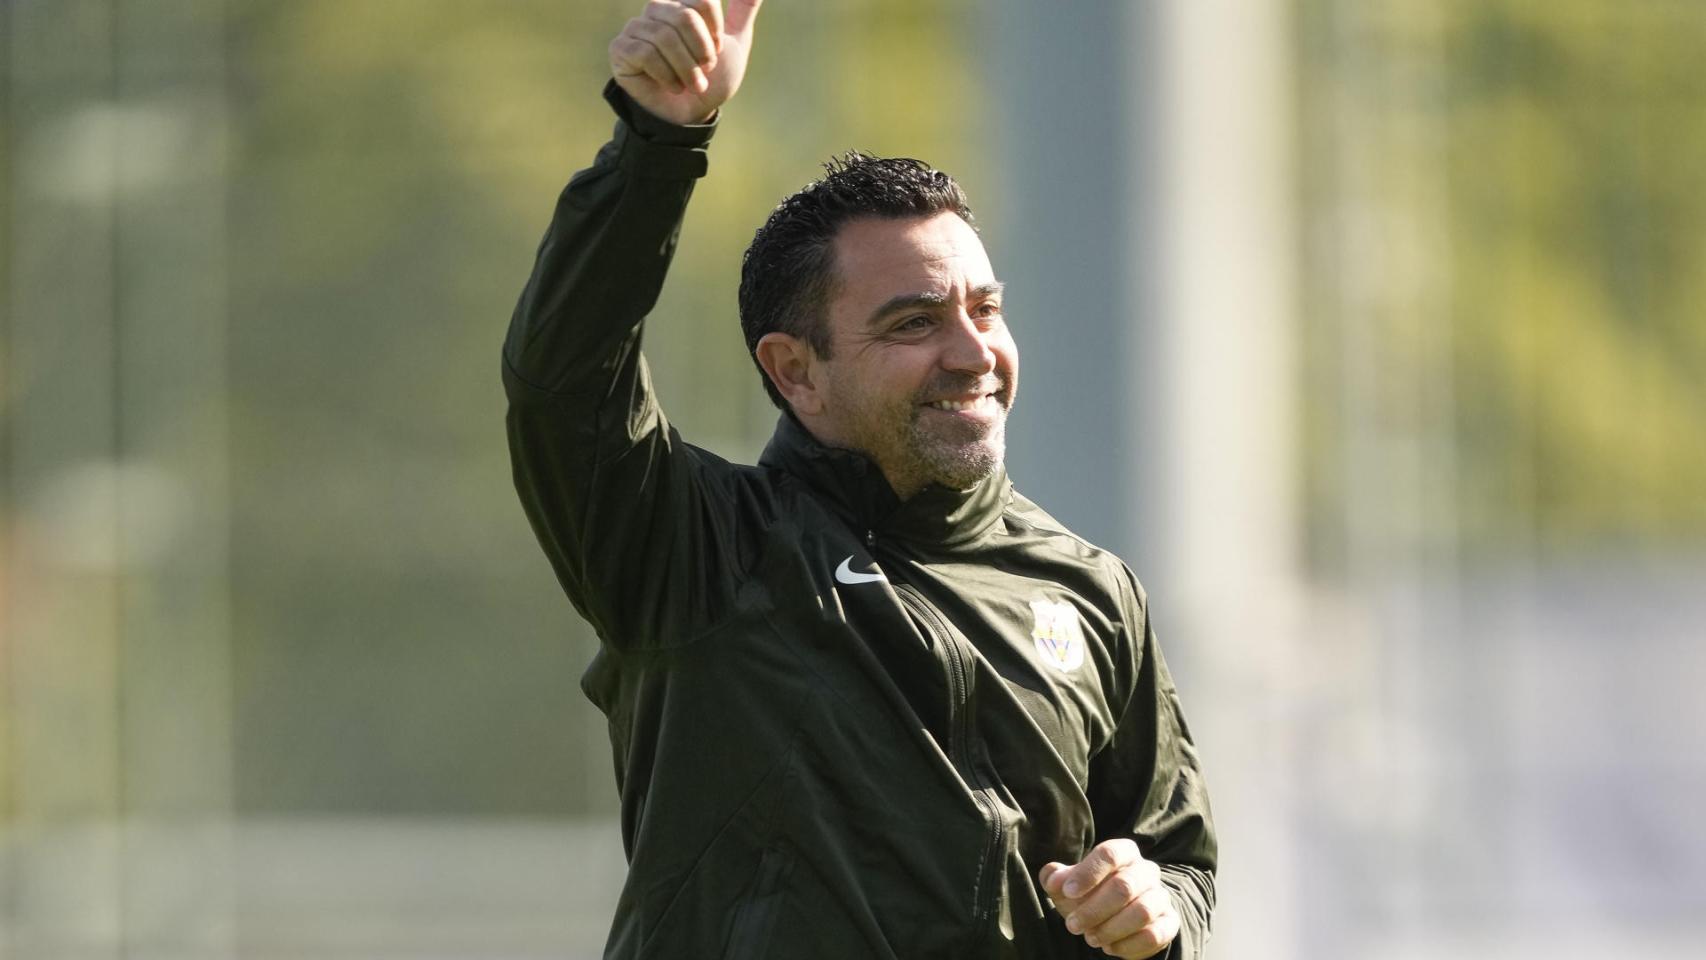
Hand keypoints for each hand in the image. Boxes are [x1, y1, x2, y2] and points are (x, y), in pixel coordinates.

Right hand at [609, 0, 763, 125]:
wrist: (691, 115)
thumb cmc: (711, 79)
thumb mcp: (735, 43)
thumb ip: (743, 10)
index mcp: (683, 4)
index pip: (703, 2)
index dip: (714, 33)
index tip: (716, 53)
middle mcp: (658, 9)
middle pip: (685, 18)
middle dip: (701, 53)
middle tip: (704, 72)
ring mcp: (637, 28)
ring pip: (665, 37)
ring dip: (686, 70)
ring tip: (691, 85)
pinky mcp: (621, 49)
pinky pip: (645, 53)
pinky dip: (665, 76)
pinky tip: (671, 87)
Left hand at [1039, 839, 1179, 957]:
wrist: (1118, 914)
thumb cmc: (1090, 894)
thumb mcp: (1069, 885)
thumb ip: (1056, 878)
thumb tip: (1053, 879)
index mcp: (1124, 852)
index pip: (1110, 854)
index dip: (1088, 873)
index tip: (1068, 892)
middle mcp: (1146, 870)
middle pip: (1125, 886)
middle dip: (1094, 909)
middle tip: (1072, 925)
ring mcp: (1161, 896)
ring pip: (1142, 911)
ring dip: (1111, 928)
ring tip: (1090, 938)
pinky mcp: (1169, 922)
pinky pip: (1154, 934)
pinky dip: (1128, 945)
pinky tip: (1110, 948)